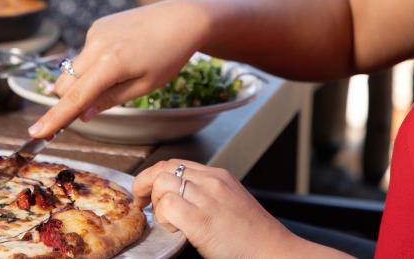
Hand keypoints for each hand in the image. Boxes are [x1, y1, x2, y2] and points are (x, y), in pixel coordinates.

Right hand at [28, 0, 210, 137]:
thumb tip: (82, 115)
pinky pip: (86, 53)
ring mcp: (95, 32)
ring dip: (85, 80)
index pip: (74, 97)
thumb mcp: (143, 86)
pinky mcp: (97, 25)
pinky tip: (121, 57)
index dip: (54, 118)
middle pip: (65, 83)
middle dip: (70, 99)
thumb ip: (109, 100)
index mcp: (110, 64)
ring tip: (120, 74)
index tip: (35, 133)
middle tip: (91, 108)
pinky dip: (94, 63)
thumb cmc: (168, 56)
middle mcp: (96, 45)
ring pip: (74, 68)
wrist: (181, 19)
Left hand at [134, 160, 302, 258]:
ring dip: (155, 203)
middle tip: (141, 201)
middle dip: (144, 184)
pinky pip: (167, 207)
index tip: (147, 189)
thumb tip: (179, 197)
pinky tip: (173, 228)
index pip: (175, 163)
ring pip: (161, 184)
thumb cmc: (253, 235)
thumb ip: (208, 193)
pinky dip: (163, 217)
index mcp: (218, 175)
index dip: (155, 175)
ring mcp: (206, 199)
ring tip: (164, 219)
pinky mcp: (201, 221)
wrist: (273, 251)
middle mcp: (211, 181)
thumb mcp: (231, 201)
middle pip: (163, 168)